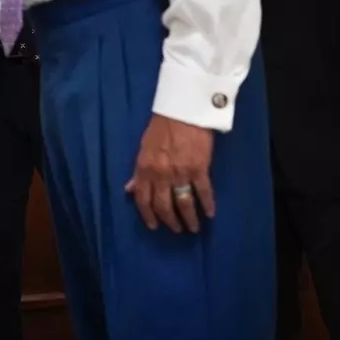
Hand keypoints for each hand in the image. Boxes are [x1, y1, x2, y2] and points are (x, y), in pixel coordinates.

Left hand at [125, 114, 215, 232]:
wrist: (183, 111)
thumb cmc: (161, 127)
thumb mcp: (143, 148)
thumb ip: (138, 171)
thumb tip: (129, 189)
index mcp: (144, 168)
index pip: (142, 199)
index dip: (148, 215)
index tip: (154, 226)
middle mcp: (160, 174)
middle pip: (163, 206)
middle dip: (169, 221)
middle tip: (176, 229)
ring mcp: (180, 173)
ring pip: (184, 203)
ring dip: (188, 219)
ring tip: (193, 228)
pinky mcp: (199, 169)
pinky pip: (204, 192)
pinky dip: (208, 205)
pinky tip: (210, 213)